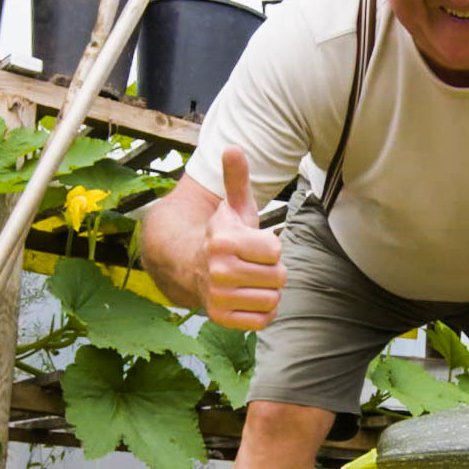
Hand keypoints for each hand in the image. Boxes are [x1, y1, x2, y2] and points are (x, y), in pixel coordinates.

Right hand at [204, 146, 285, 329]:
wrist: (189, 267)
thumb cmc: (222, 236)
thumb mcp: (232, 207)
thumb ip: (236, 180)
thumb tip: (233, 147)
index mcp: (224, 241)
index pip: (276, 249)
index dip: (270, 247)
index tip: (253, 245)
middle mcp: (218, 270)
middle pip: (279, 277)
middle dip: (272, 271)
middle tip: (254, 265)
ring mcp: (218, 297)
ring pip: (273, 300)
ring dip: (268, 291)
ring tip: (250, 281)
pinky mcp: (221, 318)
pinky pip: (263, 320)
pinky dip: (262, 312)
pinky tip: (248, 298)